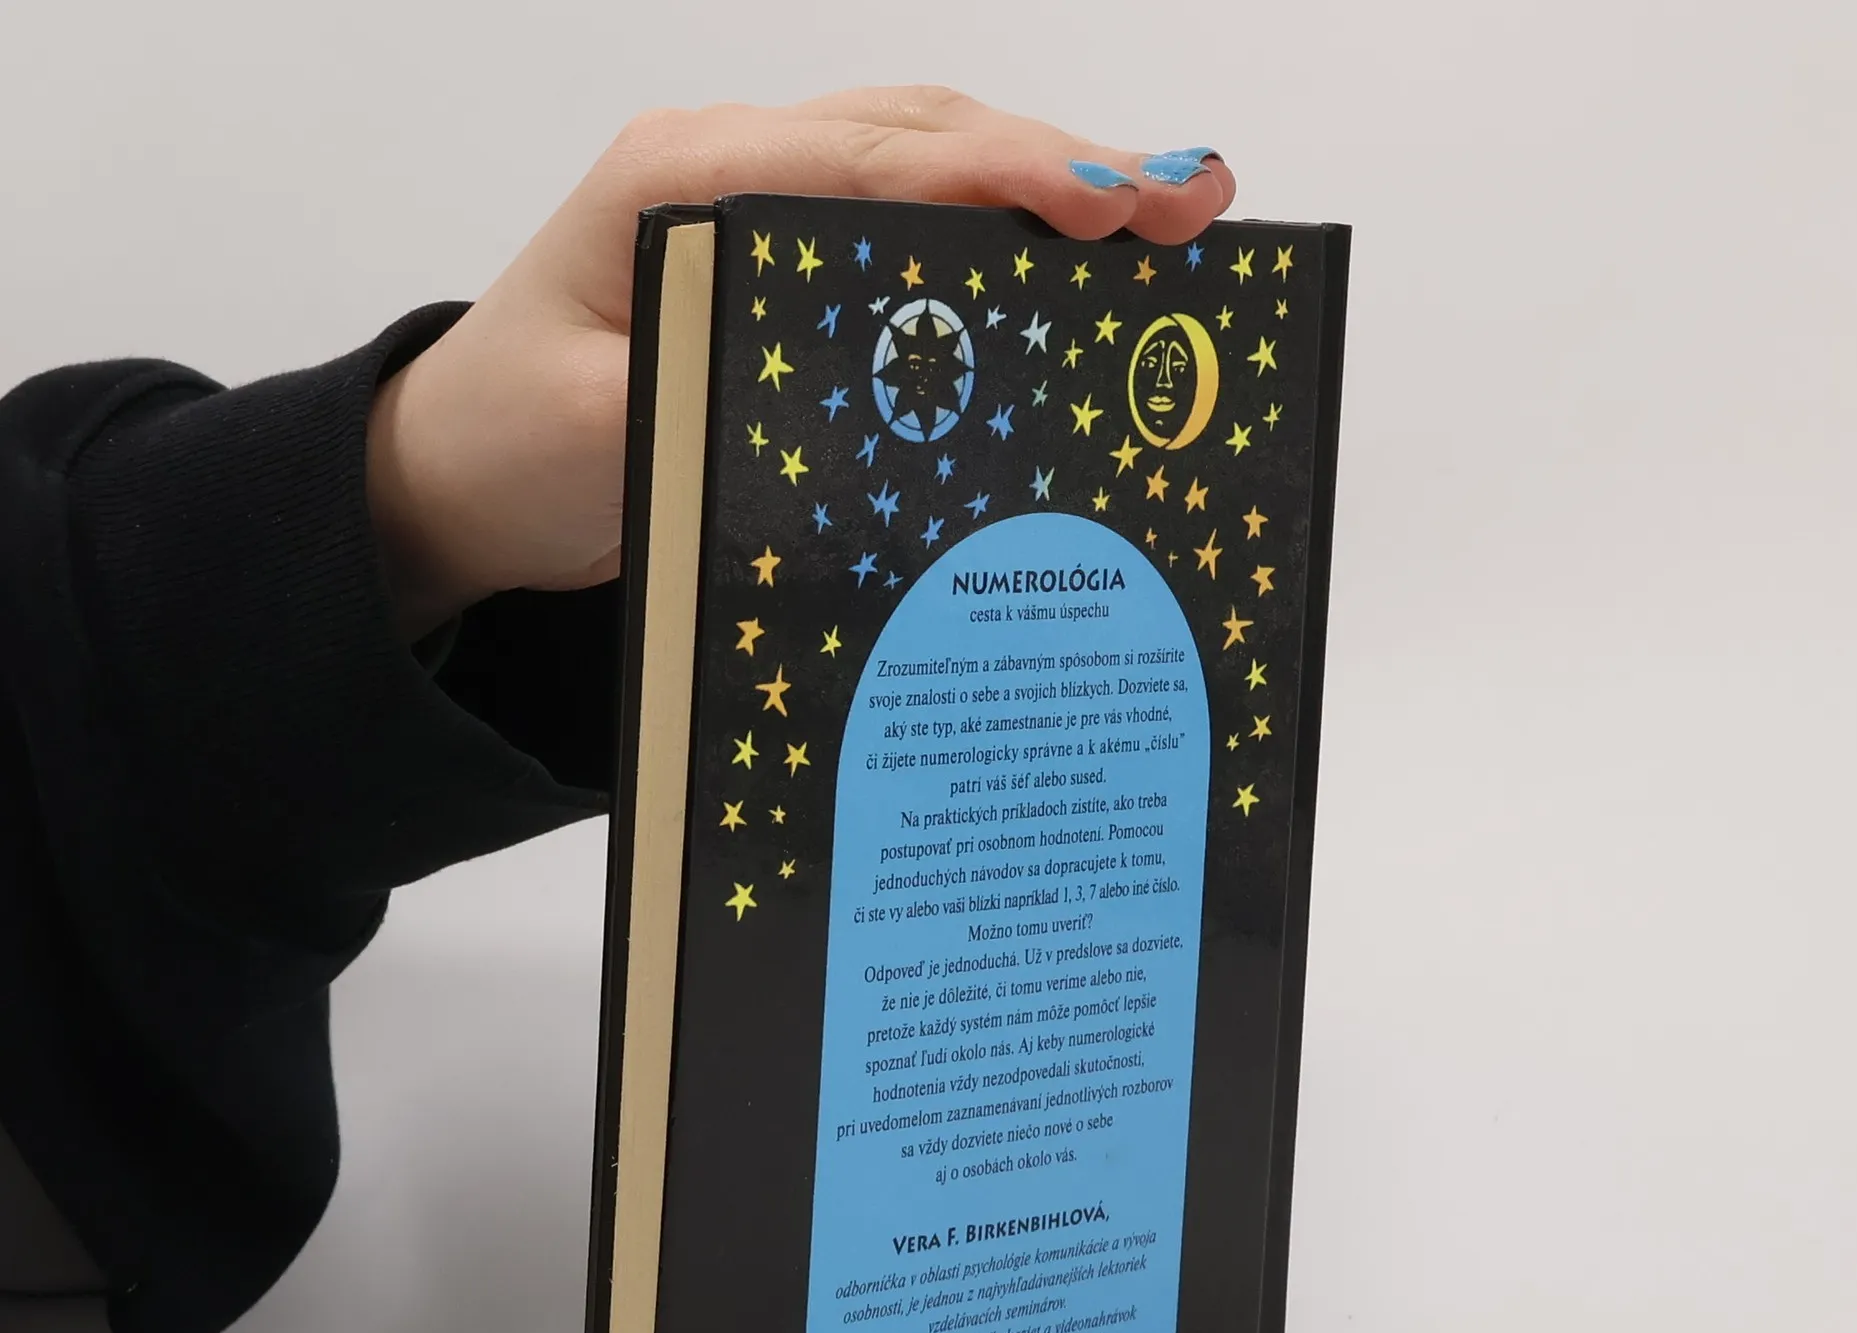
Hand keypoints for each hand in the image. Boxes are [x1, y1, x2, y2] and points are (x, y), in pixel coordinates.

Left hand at [366, 88, 1233, 637]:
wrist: (462, 471)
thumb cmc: (514, 443)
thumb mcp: (603, 434)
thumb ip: (718, 401)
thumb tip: (864, 405)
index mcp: (682, 184)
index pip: (872, 158)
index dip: (1001, 177)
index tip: (1112, 205)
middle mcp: (733, 172)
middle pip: (925, 138)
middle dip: (1065, 167)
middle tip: (1195, 202)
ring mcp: (763, 210)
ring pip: (931, 168)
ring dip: (1049, 190)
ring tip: (1170, 220)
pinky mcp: (786, 268)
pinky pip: (910, 229)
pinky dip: (999, 239)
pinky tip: (1075, 269)